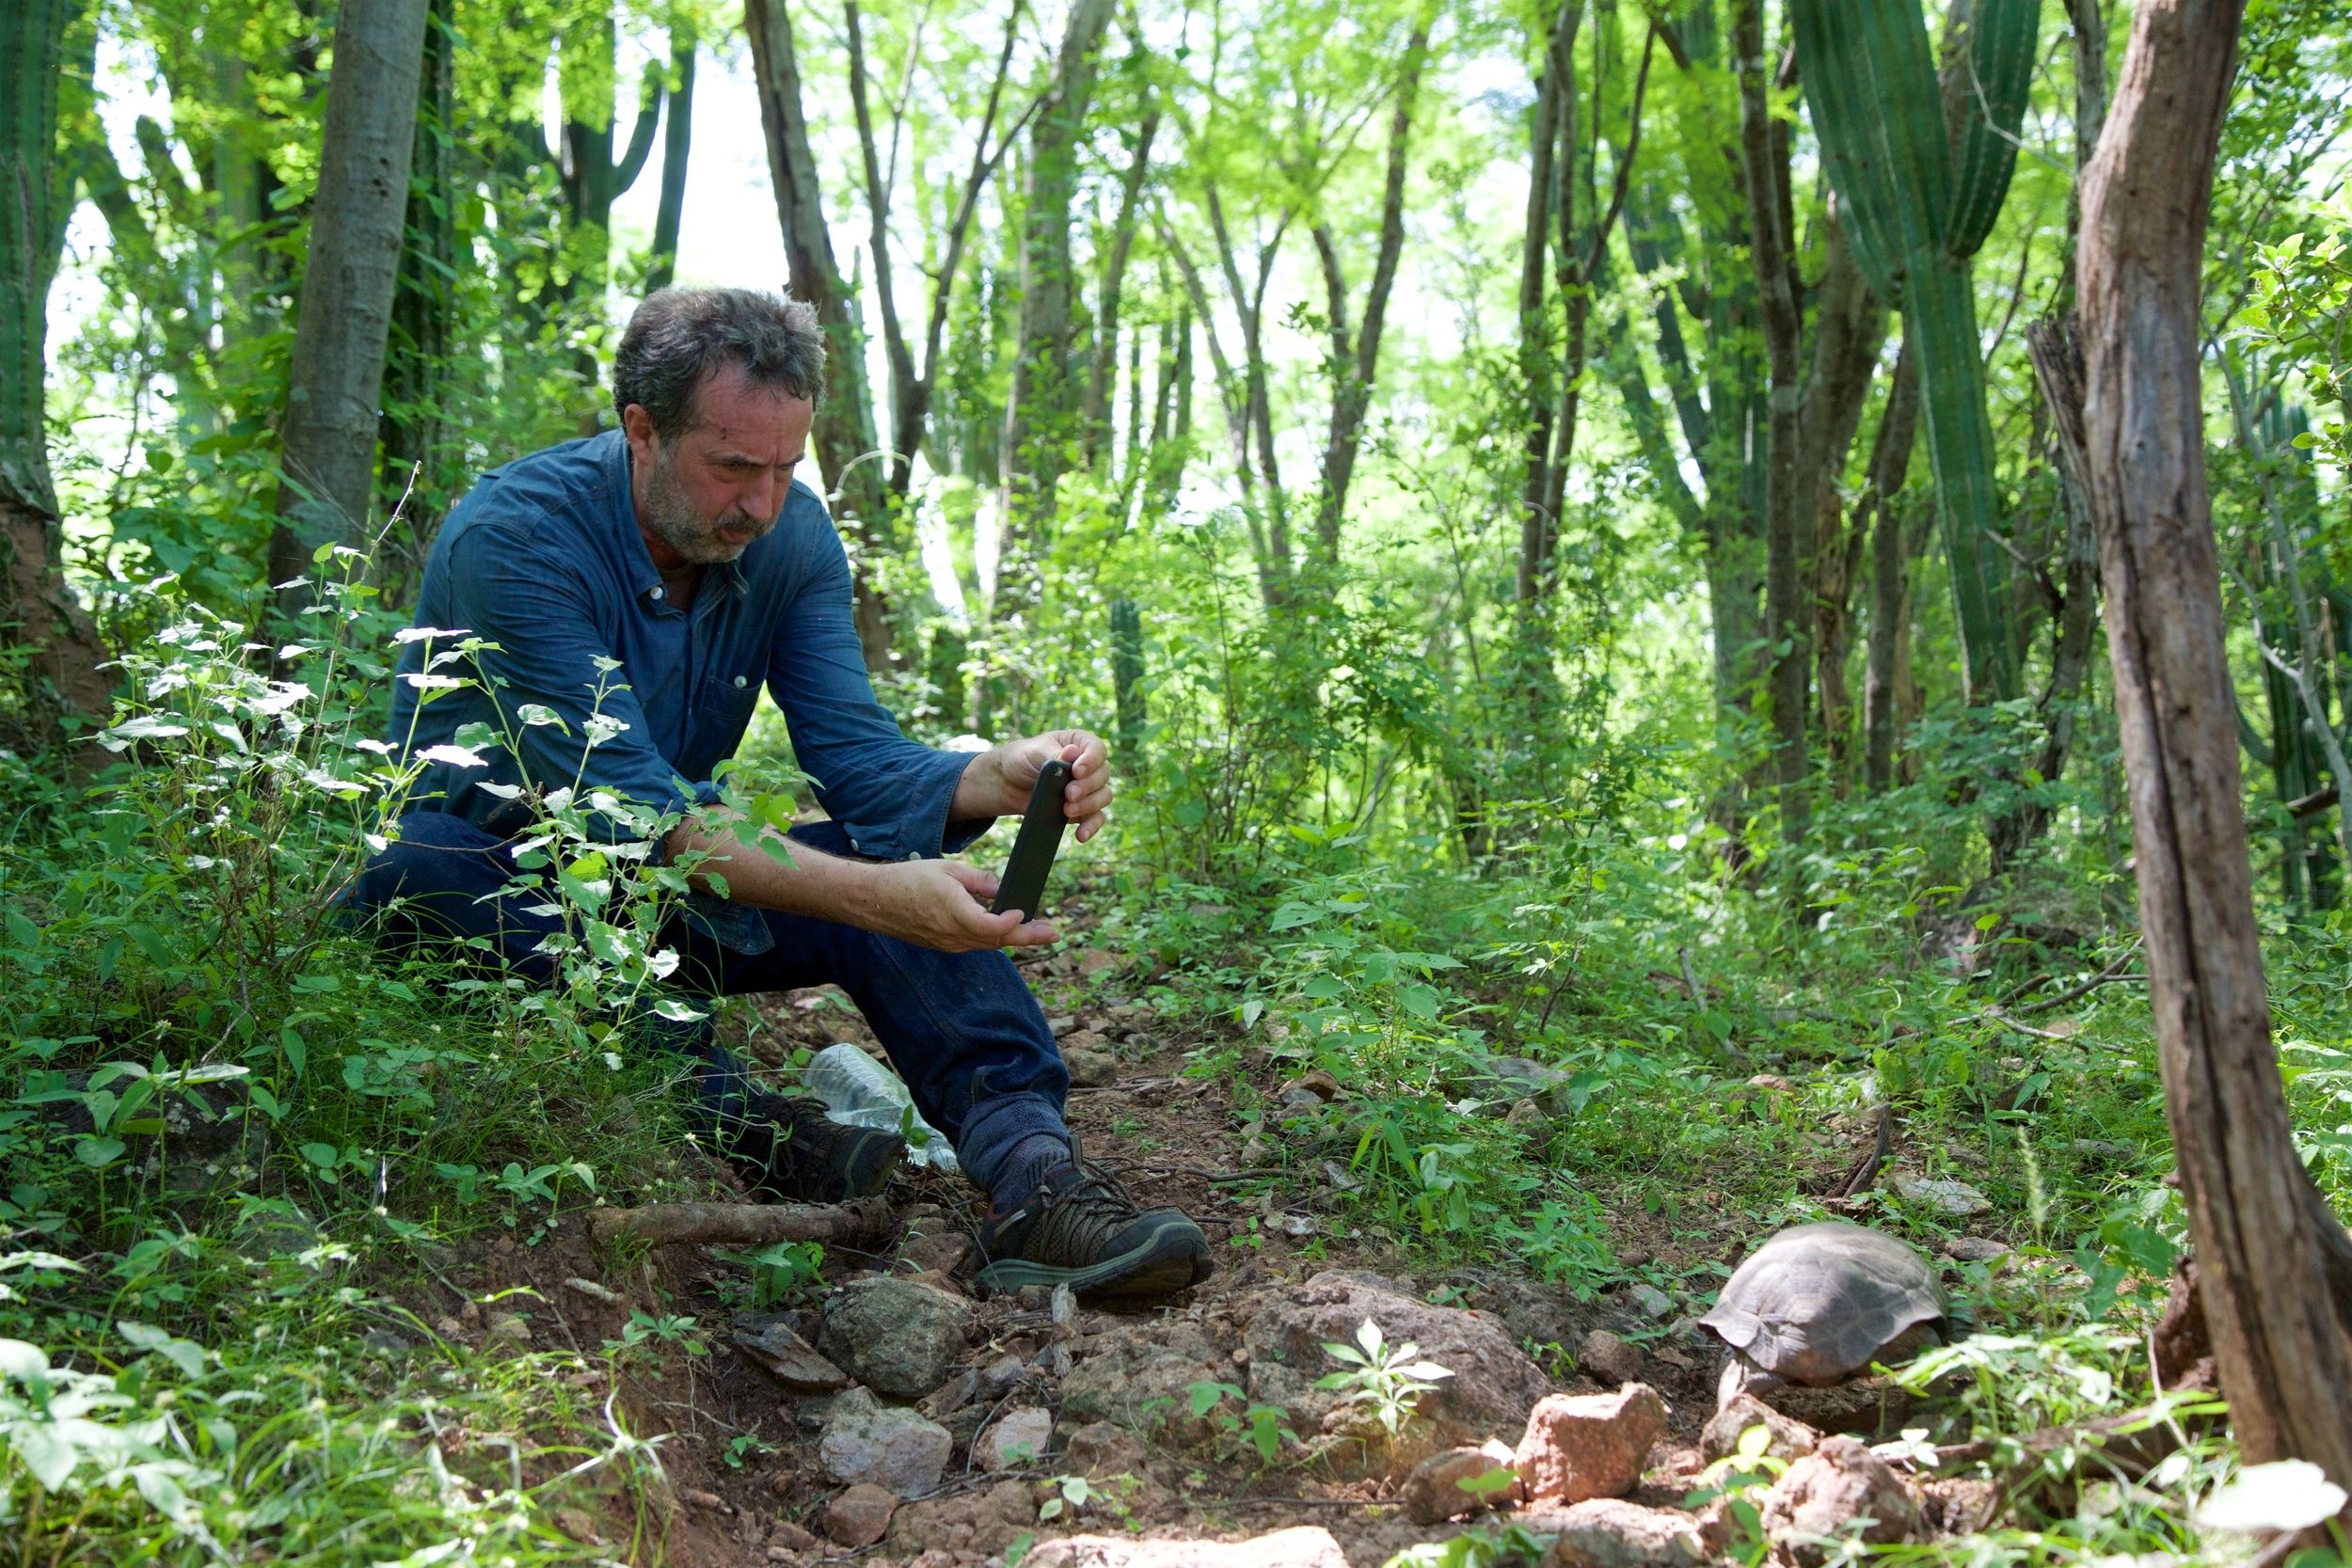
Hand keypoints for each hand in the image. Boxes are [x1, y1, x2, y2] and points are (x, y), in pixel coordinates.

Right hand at [860, 858, 1058, 951]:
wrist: (874, 900)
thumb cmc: (909, 879)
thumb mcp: (948, 869)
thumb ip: (979, 880)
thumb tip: (1003, 889)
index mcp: (953, 912)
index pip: (990, 927)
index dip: (1011, 923)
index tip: (1024, 912)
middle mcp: (952, 934)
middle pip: (997, 940)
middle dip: (1027, 937)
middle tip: (1054, 933)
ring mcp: (947, 943)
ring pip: (987, 944)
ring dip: (1013, 938)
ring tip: (1039, 932)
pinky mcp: (942, 945)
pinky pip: (974, 944)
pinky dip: (993, 937)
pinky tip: (1006, 929)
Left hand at [960, 728, 1113, 842]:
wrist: (1006, 783)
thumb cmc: (1021, 758)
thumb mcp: (1035, 751)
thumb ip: (1055, 755)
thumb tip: (1073, 754)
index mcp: (1079, 743)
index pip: (1098, 750)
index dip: (1092, 761)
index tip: (1077, 771)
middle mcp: (1088, 764)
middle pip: (1103, 775)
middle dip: (1087, 787)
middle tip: (1069, 794)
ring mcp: (1087, 787)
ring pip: (1104, 796)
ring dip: (1089, 805)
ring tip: (1067, 810)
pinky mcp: (1082, 808)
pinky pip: (1096, 818)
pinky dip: (1091, 826)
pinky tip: (1080, 835)